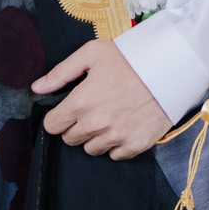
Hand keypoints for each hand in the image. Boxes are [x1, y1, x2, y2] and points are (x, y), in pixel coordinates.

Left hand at [33, 40, 171, 157]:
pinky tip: (125, 125)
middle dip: (77, 126)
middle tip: (95, 109)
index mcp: (81, 102)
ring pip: (91, 149)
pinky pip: (115, 155)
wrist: (172, 68)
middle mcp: (96, 124)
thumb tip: (37, 88)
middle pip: (70, 139)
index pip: (52, 126)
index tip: (71, 109)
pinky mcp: (135, 144)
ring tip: (112, 117)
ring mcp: (116, 136)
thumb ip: (61, 72)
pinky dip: (117, 144)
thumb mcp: (93, 54)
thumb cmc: (131, 59)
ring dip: (97, 137)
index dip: (59, 117)